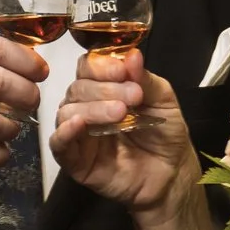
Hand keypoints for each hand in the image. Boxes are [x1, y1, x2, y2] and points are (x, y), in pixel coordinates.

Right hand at [49, 47, 194, 217]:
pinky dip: (65, 132)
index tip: (122, 71)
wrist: (171, 174)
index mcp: (103, 88)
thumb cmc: (164, 134)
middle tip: (134, 97)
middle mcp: (86, 107)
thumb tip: (132, 55)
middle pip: (78, 87)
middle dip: (104, 88)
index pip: (88, 67)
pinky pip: (58, 144)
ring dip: (92, 108)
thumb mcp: (163, 100)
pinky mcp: (75, 161)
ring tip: (121, 114)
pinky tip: (80, 125)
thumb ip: (145, 79)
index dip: (101, 66)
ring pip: (67, 111)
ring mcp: (78, 133)